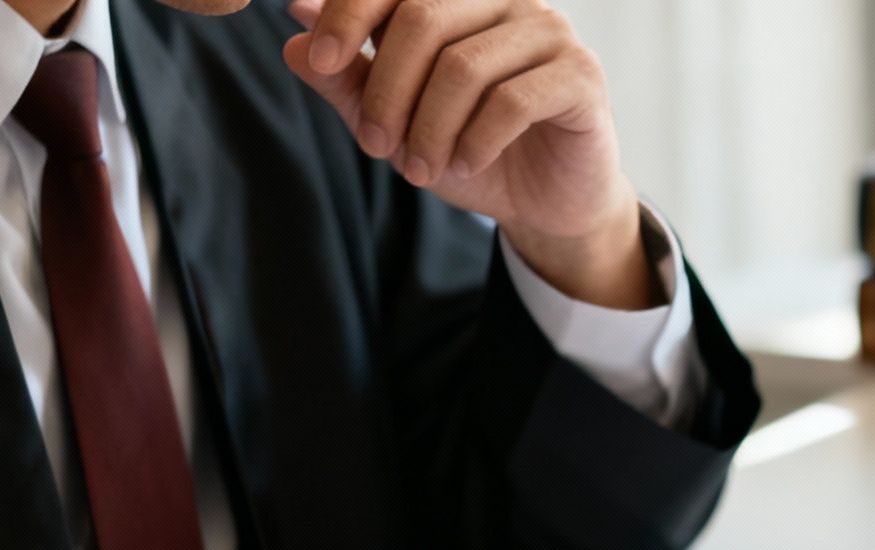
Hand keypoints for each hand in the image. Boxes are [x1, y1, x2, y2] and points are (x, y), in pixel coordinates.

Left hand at [282, 0, 660, 308]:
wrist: (547, 205)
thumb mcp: (398, 124)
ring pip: (465, 65)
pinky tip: (466, 164)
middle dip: (386, 88)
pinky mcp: (581, 77)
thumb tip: (293, 32)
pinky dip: (477, 140)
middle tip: (374, 146)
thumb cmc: (473, 152)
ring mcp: (549, 33)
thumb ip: (350, 79)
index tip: (317, 61)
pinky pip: (512, 100)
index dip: (348, 13)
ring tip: (420, 171)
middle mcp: (506, 1)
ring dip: (429, 127)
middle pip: (425, 18)